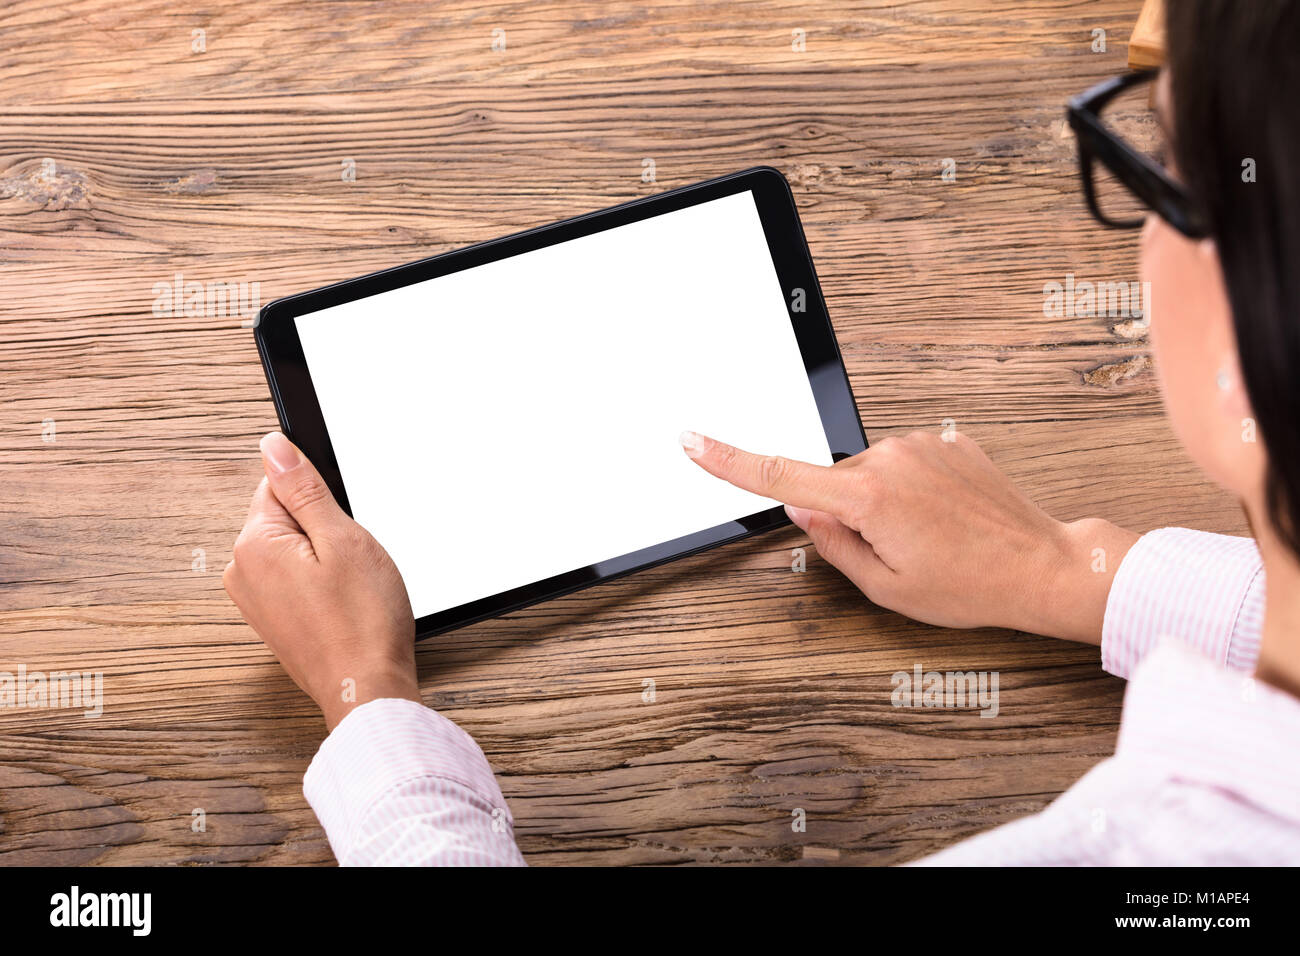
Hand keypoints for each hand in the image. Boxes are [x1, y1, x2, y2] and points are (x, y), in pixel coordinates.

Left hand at [224, 432, 419, 729]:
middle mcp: (241, 572)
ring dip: (326, 560)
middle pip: (286, 517)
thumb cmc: (362, 622)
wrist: (366, 689)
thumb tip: (273, 447)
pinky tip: (344, 606)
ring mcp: (254, 601)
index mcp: (253, 545)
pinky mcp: (272, 621)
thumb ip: (303, 489)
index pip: (281, 485)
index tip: (344, 529)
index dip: (323, 500)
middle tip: (353, 563)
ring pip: (295, 550)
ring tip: (350, 589)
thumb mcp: (342, 539)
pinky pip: (296, 580)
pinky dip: (322, 585)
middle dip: (324, 530)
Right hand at [679, 428, 1137, 642]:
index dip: (729, 460)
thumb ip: (831, 545)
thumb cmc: (971, 585)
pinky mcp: (945, 439)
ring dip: (882, 501)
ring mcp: (921, 443)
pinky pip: (905, 462)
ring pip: (870, 473)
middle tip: (896, 550)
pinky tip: (944, 517)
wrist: (1042, 564)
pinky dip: (912, 488)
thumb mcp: (886, 586)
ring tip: (930, 536)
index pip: (779, 475)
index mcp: (868, 497)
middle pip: (834, 483)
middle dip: (848, 514)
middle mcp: (890, 457)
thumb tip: (801, 510)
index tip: (694, 440)